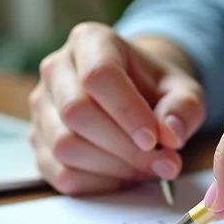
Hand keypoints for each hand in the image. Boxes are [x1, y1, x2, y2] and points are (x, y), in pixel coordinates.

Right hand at [28, 23, 205, 195]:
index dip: (127, 112)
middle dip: (123, 146)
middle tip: (161, 162)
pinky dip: (96, 183)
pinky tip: (122, 176)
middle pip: (76, 112)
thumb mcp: (183, 90)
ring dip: (112, 167)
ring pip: (64, 145)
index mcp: (90, 41)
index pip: (99, 75)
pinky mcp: (39, 140)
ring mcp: (42, 106)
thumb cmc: (155, 89)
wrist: (135, 94)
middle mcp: (56, 68)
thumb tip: (171, 135)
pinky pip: (59, 172)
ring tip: (145, 168)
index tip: (155, 139)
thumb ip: (184, 109)